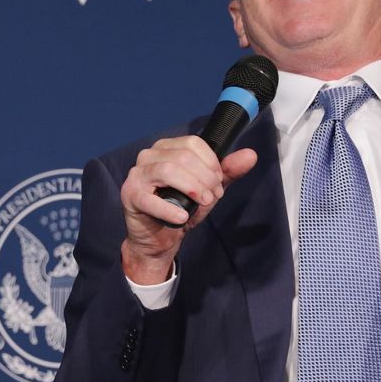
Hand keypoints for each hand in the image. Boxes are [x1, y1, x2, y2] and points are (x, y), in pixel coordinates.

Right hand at [119, 138, 258, 283]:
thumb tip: (250, 155)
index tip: (218, 182)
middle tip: (212, 197)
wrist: (158, 238)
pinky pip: (151, 199)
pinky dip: (170, 209)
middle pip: (183, 157)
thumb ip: (227, 172)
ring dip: (192, 188)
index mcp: (166, 148)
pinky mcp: (130, 195)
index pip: (193, 143)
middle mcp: (149, 156)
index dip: (211, 162)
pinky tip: (182, 217)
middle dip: (205, 178)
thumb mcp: (208, 189)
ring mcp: (137, 175)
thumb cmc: (180, 208)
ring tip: (203, 203)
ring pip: (168, 171)